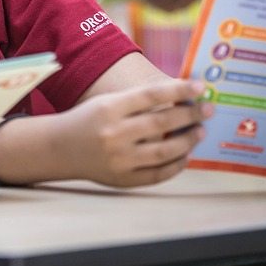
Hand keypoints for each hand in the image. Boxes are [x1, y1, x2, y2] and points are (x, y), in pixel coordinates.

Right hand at [47, 79, 212, 187]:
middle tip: (207, 109)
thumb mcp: (106, 102)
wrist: (58, 148)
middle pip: (161, 122)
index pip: (151, 95)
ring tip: (199, 131)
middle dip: (190, 114)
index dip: (179, 89)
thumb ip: (138, 102)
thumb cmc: (88, 120)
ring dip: (188, 141)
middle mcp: (114, 133)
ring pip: (164, 151)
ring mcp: (119, 159)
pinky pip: (158, 174)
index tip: (200, 86)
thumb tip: (179, 100)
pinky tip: (186, 155)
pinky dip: (176, 165)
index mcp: (109, 108)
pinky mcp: (122, 179)